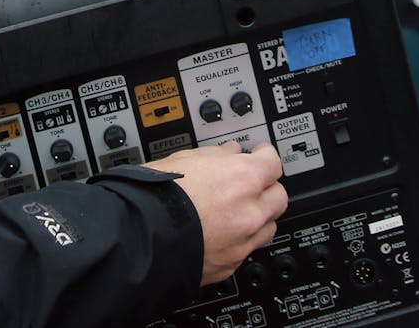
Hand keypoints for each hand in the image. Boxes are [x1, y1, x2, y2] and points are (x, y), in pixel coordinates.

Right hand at [155, 142, 286, 286]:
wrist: (139, 236)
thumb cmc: (155, 196)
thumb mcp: (183, 159)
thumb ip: (215, 156)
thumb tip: (228, 154)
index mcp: (242, 178)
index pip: (273, 163)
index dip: (265, 155)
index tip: (260, 154)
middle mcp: (250, 211)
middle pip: (279, 196)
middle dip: (267, 187)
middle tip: (252, 182)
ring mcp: (243, 241)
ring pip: (269, 226)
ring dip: (259, 216)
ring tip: (238, 210)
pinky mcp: (231, 264)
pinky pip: (248, 248)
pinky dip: (241, 239)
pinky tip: (222, 232)